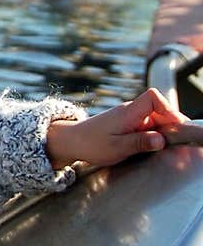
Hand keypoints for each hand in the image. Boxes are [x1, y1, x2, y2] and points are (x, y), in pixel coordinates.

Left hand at [46, 87, 187, 170]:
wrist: (72, 141)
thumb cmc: (91, 144)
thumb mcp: (116, 148)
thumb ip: (139, 143)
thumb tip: (161, 140)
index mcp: (128, 112)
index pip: (153, 97)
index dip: (167, 108)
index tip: (174, 126)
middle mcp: (131, 110)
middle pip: (159, 108)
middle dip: (170, 123)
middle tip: (175, 141)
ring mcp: (130, 116)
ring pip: (155, 117)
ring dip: (163, 129)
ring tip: (165, 145)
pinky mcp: (128, 123)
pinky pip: (147, 123)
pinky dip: (154, 132)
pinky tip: (153, 144)